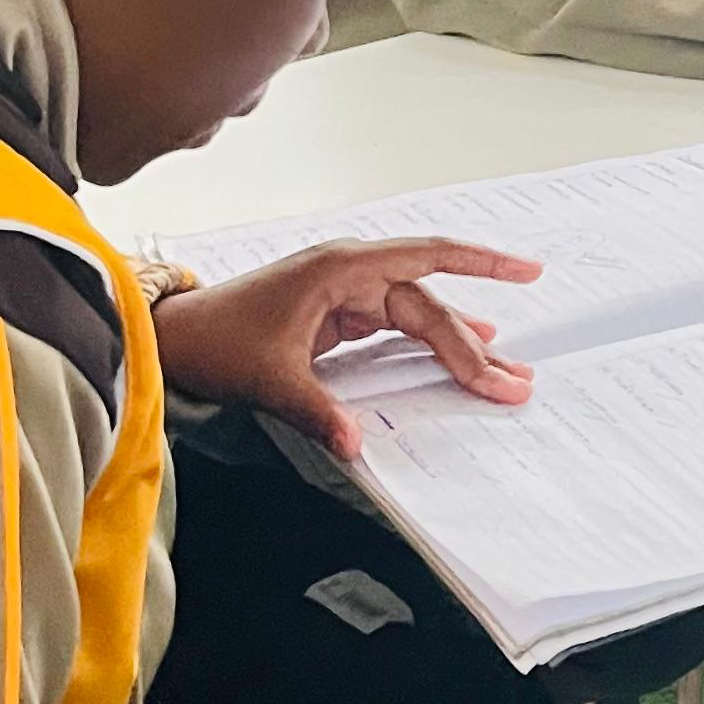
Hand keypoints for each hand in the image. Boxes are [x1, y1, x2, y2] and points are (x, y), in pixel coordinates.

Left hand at [152, 240, 541, 461]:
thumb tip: (355, 445)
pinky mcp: (338, 315)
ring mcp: (345, 294)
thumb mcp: (269, 379)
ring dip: (458, 346)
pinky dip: (428, 346)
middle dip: (473, 346)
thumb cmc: (216, 340)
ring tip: (503, 375)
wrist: (176, 337)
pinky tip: (460, 358)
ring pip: (418, 317)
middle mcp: (350, 273)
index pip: (428, 258)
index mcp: (341, 269)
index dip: (482, 264)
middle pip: (428, 306)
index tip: (527, 271)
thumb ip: (317, 410)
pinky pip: (396, 329)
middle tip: (513, 383)